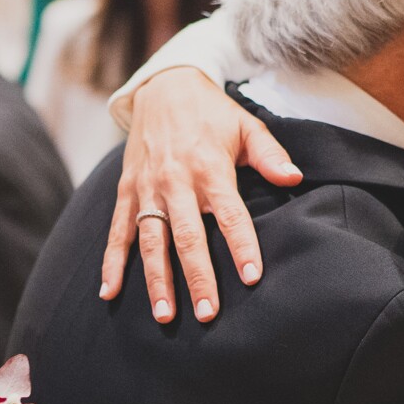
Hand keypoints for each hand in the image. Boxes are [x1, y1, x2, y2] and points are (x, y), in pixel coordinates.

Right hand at [100, 67, 301, 323]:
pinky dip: (111, 262)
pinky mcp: (126, 191)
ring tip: (165, 315)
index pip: (230, 214)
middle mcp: (176, 182)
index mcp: (209, 168)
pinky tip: (109, 293)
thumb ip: (270, 155)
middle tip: (209, 314)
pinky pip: (117, 231)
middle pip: (188, 237)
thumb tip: (294, 179)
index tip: (252, 276)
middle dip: (198, 277)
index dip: (241, 245)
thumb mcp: (246, 126)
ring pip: (151, 242)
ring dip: (157, 280)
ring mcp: (147, 189)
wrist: (163, 87)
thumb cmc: (212, 114)